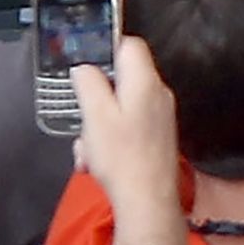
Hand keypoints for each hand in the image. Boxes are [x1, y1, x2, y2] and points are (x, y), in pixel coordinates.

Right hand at [74, 39, 182, 228]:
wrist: (147, 200)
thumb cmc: (122, 158)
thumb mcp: (96, 115)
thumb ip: (90, 84)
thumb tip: (86, 67)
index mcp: (145, 82)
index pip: (131, 45)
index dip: (107, 48)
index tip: (86, 63)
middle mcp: (158, 95)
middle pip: (122, 78)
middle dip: (96, 97)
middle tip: (83, 117)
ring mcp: (160, 117)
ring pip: (120, 106)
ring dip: (98, 124)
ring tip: (89, 149)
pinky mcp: (156, 137)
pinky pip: (127, 127)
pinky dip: (109, 140)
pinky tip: (97, 161)